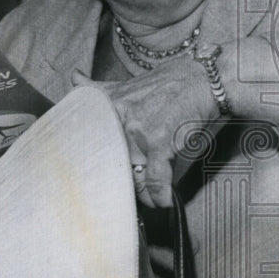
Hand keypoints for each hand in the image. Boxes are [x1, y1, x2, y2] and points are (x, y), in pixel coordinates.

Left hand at [73, 56, 217, 207]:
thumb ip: (98, 87)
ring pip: (133, 177)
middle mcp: (120, 119)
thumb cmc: (169, 83)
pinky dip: (160, 195)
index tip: (98, 180)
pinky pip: (156, 179)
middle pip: (111, 165)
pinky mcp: (160, 143)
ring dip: (143, 194)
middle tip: (122, 194)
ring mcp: (139, 132)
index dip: (95, 167)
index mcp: (110, 106)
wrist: (204, 79)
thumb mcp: (127, 82)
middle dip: (118, 184)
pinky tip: (162, 201)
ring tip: (148, 199)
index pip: (92, 145)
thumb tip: (74, 76)